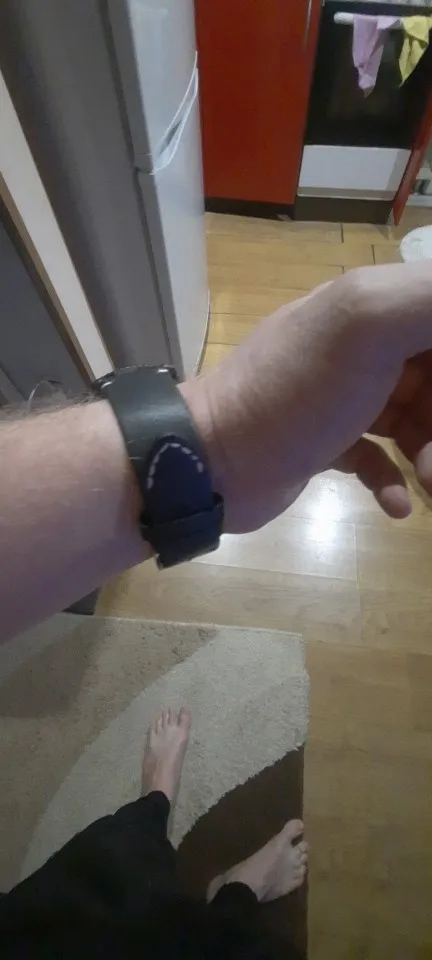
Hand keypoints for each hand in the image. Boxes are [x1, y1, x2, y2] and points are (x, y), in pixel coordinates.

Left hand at [182, 261, 431, 532]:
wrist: (212, 461)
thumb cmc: (294, 392)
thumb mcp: (366, 323)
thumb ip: (427, 299)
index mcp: (371, 305)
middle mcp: (360, 344)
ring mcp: (343, 396)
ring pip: (417, 418)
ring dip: (431, 453)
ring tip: (429, 483)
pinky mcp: (327, 443)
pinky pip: (382, 458)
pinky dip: (395, 479)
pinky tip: (398, 503)